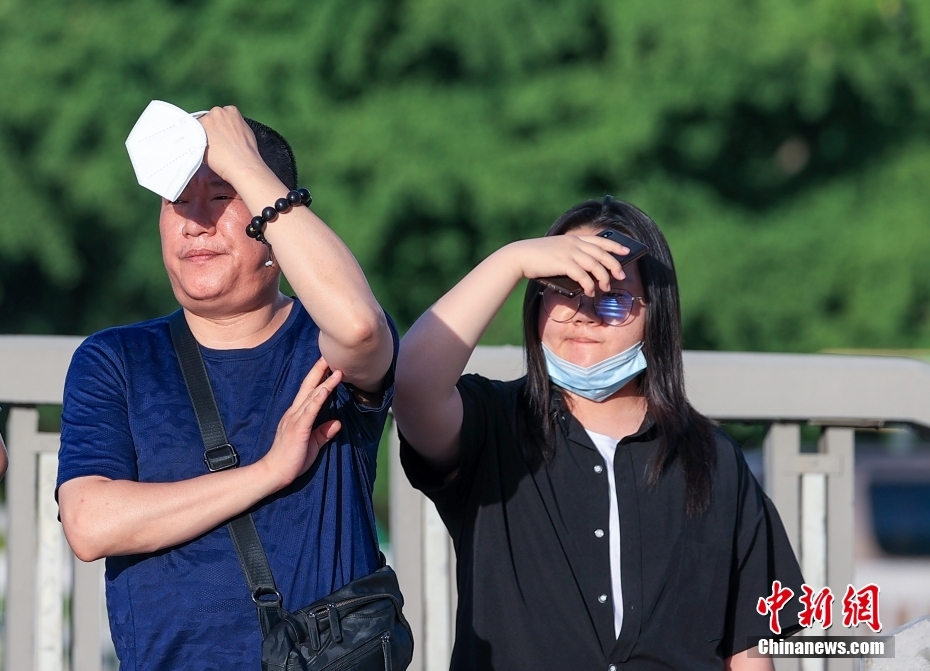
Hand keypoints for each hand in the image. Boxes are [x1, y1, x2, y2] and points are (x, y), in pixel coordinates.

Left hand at [197, 105, 267, 184]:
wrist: (242, 165)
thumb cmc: (247, 154)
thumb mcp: (245, 132)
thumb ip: (234, 126)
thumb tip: (227, 129)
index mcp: (231, 111)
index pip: (219, 116)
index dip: (218, 127)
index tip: (219, 136)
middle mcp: (218, 112)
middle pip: (208, 119)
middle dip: (209, 130)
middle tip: (214, 144)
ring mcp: (207, 120)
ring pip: (198, 126)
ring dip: (201, 136)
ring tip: (209, 150)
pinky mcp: (197, 130)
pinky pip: (191, 134)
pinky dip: (194, 142)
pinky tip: (201, 150)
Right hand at [260, 357, 342, 488]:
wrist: (274, 472)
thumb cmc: (292, 460)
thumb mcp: (312, 444)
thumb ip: (323, 433)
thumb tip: (337, 423)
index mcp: (296, 416)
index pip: (308, 393)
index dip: (318, 379)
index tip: (327, 366)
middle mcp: (294, 414)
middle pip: (308, 388)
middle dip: (319, 371)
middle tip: (328, 356)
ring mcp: (295, 420)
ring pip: (311, 396)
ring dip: (324, 382)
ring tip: (335, 369)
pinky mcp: (298, 429)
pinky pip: (309, 411)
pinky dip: (318, 399)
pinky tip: (325, 389)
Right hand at [507, 234, 629, 295]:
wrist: (520, 256)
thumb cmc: (537, 258)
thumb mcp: (556, 251)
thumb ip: (570, 256)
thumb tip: (586, 273)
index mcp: (573, 239)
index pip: (599, 240)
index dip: (615, 246)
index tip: (626, 251)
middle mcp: (574, 243)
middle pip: (601, 253)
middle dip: (614, 265)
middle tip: (621, 276)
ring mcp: (569, 252)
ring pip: (595, 265)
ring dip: (603, 278)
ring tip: (606, 288)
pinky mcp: (563, 263)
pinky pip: (583, 276)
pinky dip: (589, 285)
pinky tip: (590, 292)